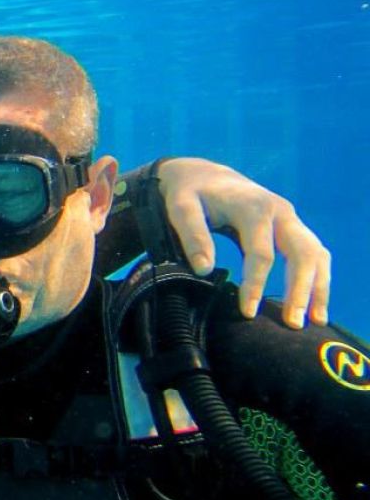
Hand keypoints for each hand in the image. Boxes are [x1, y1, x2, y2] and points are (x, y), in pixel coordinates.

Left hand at [158, 158, 329, 328]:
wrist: (204, 175)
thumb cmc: (190, 194)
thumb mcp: (181, 208)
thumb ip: (192, 236)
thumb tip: (204, 270)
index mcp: (254, 207)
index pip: (262, 253)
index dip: (256, 284)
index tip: (248, 312)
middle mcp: (280, 211)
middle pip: (302, 253)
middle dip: (300, 290)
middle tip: (292, 324)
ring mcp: (290, 218)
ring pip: (315, 253)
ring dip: (318, 287)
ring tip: (316, 321)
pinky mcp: (292, 226)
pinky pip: (314, 253)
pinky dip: (319, 277)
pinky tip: (315, 304)